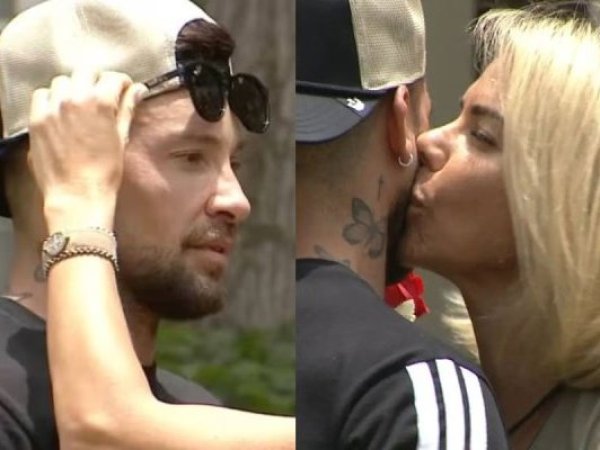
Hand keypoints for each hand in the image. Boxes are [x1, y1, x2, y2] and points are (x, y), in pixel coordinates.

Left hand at [27, 70, 146, 229]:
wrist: (77, 194)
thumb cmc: (105, 171)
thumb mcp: (122, 138)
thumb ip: (127, 109)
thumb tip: (138, 90)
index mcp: (100, 101)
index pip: (113, 77)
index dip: (121, 83)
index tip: (123, 90)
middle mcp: (74, 97)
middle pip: (86, 72)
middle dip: (97, 81)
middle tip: (102, 97)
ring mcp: (52, 107)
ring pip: (63, 81)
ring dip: (74, 89)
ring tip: (80, 105)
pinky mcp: (37, 118)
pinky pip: (42, 95)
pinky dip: (52, 99)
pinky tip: (61, 113)